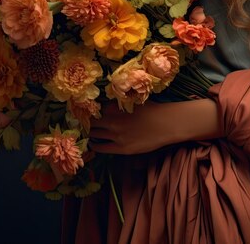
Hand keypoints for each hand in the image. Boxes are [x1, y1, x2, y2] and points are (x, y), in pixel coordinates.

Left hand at [89, 98, 219, 154]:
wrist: (166, 124)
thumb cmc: (152, 110)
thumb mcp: (133, 102)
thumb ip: (118, 105)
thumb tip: (105, 106)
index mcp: (116, 107)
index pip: (95, 109)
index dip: (91, 111)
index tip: (86, 112)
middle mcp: (113, 121)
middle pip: (92, 122)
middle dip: (88, 122)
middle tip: (83, 123)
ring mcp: (117, 136)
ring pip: (95, 134)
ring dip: (90, 133)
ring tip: (87, 133)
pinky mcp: (122, 148)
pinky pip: (102, 148)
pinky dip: (95, 146)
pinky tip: (93, 144)